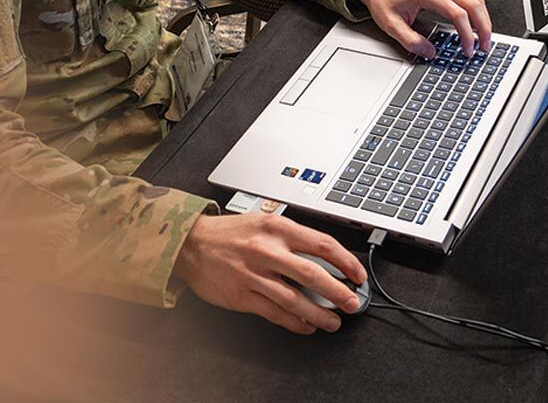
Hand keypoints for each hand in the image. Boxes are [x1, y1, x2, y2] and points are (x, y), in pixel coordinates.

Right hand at [174, 212, 366, 333]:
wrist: (190, 243)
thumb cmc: (229, 233)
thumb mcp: (263, 222)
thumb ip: (291, 238)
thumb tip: (324, 258)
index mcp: (276, 227)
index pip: (321, 244)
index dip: (346, 262)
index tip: (357, 275)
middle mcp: (266, 249)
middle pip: (312, 274)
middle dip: (338, 292)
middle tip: (352, 303)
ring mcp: (253, 274)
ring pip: (295, 299)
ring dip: (319, 314)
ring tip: (333, 322)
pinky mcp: (242, 295)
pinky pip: (274, 313)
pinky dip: (294, 322)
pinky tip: (305, 326)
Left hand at [354, 0, 490, 57]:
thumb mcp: (390, 24)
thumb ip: (409, 40)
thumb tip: (430, 52)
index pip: (458, 14)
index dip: (466, 34)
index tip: (467, 50)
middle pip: (474, 4)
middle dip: (484, 27)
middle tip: (485, 47)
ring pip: (475, 0)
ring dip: (483, 20)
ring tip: (484, 40)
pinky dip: (477, 14)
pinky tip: (476, 27)